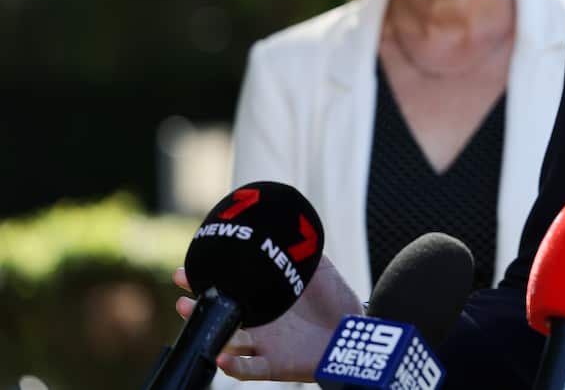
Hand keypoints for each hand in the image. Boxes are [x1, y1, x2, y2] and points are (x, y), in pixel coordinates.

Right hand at [174, 256, 360, 381]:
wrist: (354, 331)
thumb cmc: (336, 302)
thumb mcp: (318, 268)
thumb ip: (301, 250)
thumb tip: (287, 222)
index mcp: (265, 298)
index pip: (231, 288)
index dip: (209, 279)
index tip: (190, 266)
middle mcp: (259, 322)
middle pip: (220, 314)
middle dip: (197, 303)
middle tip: (182, 288)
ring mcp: (264, 344)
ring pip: (226, 340)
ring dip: (207, 329)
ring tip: (190, 311)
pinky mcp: (274, 364)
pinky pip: (247, 368)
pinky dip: (232, 365)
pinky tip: (220, 356)